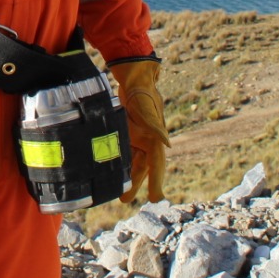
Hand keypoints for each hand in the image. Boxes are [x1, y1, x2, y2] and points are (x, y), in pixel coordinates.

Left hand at [109, 56, 169, 202]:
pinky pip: (124, 150)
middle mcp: (148, 140)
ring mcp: (137, 137)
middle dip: (136, 183)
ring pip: (132, 160)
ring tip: (119, 193)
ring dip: (127, 175)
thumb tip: (167, 144)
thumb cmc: (142, 91)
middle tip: (124, 200)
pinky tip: (111, 170)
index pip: (157, 164)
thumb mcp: (146, 108)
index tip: (156, 199)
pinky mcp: (128, 131)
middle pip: (142, 166)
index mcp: (155, 138)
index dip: (156, 181)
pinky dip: (119, 161)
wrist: (135, 77)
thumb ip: (155, 125)